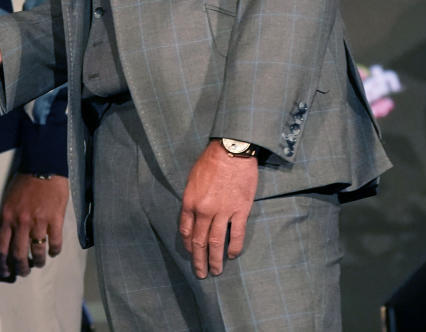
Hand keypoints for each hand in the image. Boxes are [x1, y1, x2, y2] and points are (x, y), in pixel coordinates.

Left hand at [0, 173, 68, 277]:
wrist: (43, 166)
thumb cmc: (24, 182)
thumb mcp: (7, 201)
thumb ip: (5, 221)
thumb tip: (1, 240)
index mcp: (7, 218)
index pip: (1, 248)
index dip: (2, 264)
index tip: (5, 272)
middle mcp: (21, 223)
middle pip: (19, 255)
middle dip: (21, 269)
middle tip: (24, 272)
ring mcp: (39, 222)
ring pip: (38, 252)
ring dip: (38, 262)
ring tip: (39, 263)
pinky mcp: (55, 219)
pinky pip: (55, 243)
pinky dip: (54, 251)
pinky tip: (53, 252)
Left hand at [179, 140, 258, 277]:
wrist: (231, 150)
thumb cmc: (210, 161)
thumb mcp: (192, 179)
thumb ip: (191, 199)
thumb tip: (193, 216)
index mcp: (190, 202)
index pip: (185, 230)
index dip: (187, 245)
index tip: (190, 253)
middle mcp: (204, 210)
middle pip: (199, 241)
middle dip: (199, 260)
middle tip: (200, 273)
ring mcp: (223, 212)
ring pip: (217, 242)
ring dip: (215, 259)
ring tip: (216, 271)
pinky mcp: (240, 210)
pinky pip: (236, 234)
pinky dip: (234, 247)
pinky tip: (232, 256)